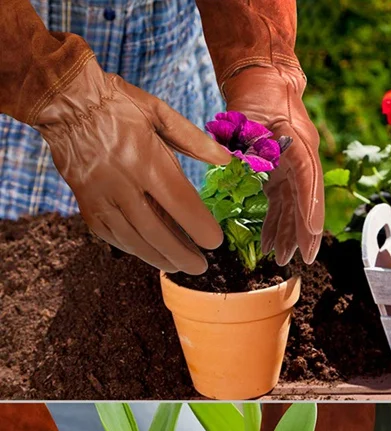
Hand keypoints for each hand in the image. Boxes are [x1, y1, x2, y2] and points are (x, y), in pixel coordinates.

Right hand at [34, 58, 230, 273]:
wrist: (62, 102)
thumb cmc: (116, 105)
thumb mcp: (159, 112)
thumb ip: (194, 140)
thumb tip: (227, 160)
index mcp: (145, 160)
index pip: (180, 203)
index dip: (200, 227)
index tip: (215, 242)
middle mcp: (122, 183)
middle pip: (157, 231)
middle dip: (182, 254)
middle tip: (201, 266)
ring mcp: (100, 198)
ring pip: (134, 240)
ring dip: (160, 258)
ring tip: (180, 266)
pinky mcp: (86, 206)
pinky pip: (112, 237)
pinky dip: (134, 249)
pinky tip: (152, 254)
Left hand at [224, 65, 323, 264]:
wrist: (261, 79)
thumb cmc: (257, 95)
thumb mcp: (249, 118)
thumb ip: (248, 145)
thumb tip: (241, 171)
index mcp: (301, 147)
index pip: (309, 183)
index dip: (310, 211)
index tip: (311, 235)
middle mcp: (303, 162)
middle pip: (307, 203)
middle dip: (305, 233)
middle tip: (304, 259)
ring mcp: (293, 170)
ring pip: (294, 208)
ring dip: (288, 234)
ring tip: (280, 258)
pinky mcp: (280, 174)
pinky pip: (280, 204)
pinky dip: (275, 223)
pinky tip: (267, 243)